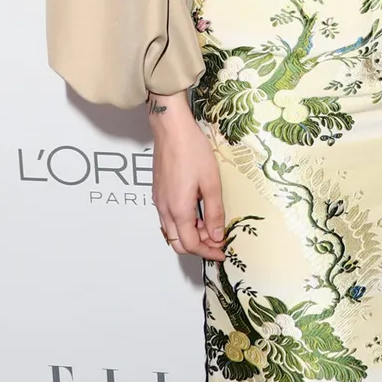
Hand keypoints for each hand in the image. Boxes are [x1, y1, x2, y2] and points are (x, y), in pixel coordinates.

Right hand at [149, 92, 225, 260]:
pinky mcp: (158, 192)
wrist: (171, 129)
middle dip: (198, 247)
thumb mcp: (211, 183)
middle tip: (217, 241)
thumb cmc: (192, 151)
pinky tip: (198, 211)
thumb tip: (216, 236)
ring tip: (210, 224)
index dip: (208, 252)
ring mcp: (159, 201)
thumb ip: (214, 212)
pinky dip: (183, 223)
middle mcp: (164, 209)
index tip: (223, 252)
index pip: (191, 244)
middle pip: (178, 243)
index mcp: (178, 210)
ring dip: (190, 234)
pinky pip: (168, 218)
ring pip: (171, 231)